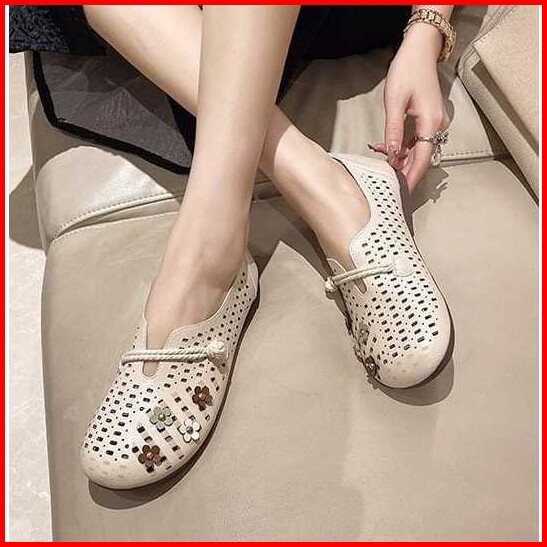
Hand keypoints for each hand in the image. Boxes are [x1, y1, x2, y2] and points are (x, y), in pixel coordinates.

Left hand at [371, 24, 449, 191]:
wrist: (420, 49)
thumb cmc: (407, 71)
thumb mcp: (394, 103)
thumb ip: (393, 132)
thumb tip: (391, 157)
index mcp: (431, 122)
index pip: (422, 159)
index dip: (412, 178)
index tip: (403, 193)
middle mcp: (438, 126)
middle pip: (421, 157)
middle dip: (402, 169)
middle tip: (385, 180)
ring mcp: (436, 122)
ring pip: (418, 149)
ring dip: (399, 156)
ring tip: (378, 157)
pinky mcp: (430, 119)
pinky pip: (417, 139)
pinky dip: (402, 146)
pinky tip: (385, 146)